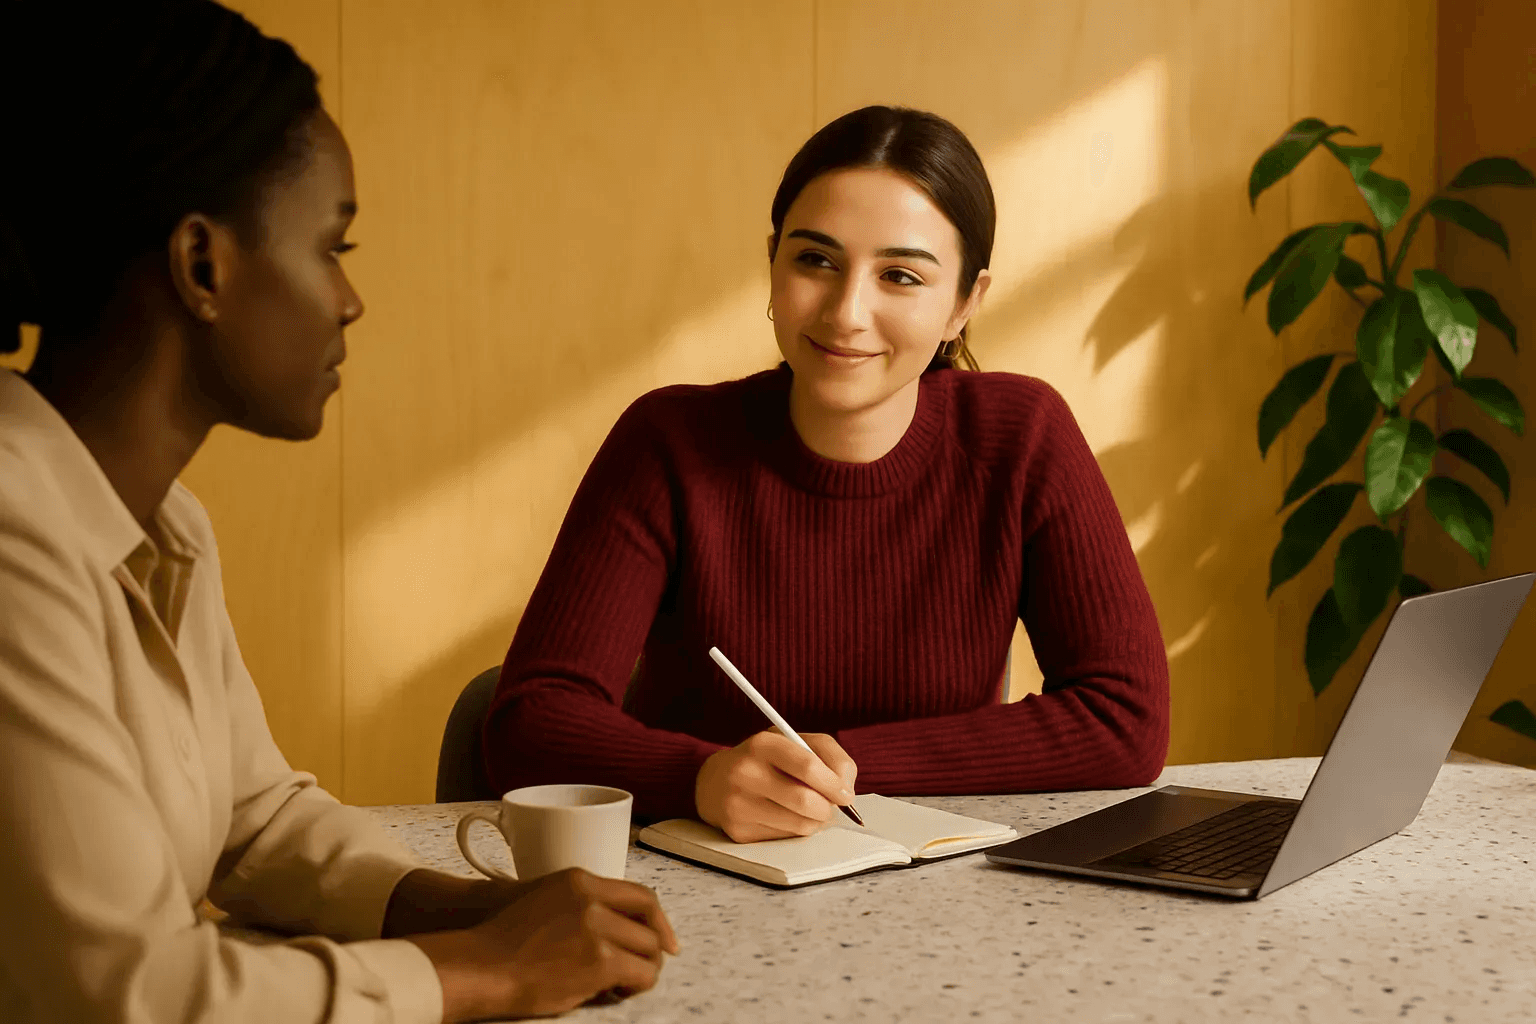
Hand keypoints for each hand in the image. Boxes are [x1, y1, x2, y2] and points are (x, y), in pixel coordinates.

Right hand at [407, 867, 679, 1021]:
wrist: (480, 965)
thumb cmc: (502, 941)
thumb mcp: (544, 900)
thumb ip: (581, 903)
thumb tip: (616, 927)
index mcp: (580, 880)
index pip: (640, 894)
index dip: (659, 920)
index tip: (665, 940)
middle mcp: (593, 899)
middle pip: (649, 922)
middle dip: (651, 949)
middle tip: (641, 968)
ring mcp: (597, 928)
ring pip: (649, 950)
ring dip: (642, 969)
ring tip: (622, 983)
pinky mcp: (599, 959)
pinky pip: (641, 974)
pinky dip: (634, 986)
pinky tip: (613, 991)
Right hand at [695, 730, 858, 842]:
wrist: (715, 782)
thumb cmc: (767, 760)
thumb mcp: (795, 742)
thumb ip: (830, 756)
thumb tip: (846, 792)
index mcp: (762, 744)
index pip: (807, 765)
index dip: (834, 783)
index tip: (846, 794)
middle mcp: (745, 772)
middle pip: (805, 800)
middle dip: (828, 808)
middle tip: (830, 806)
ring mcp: (738, 804)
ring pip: (800, 824)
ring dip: (815, 821)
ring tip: (810, 810)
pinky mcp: (738, 831)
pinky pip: (785, 838)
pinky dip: (796, 830)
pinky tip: (785, 817)